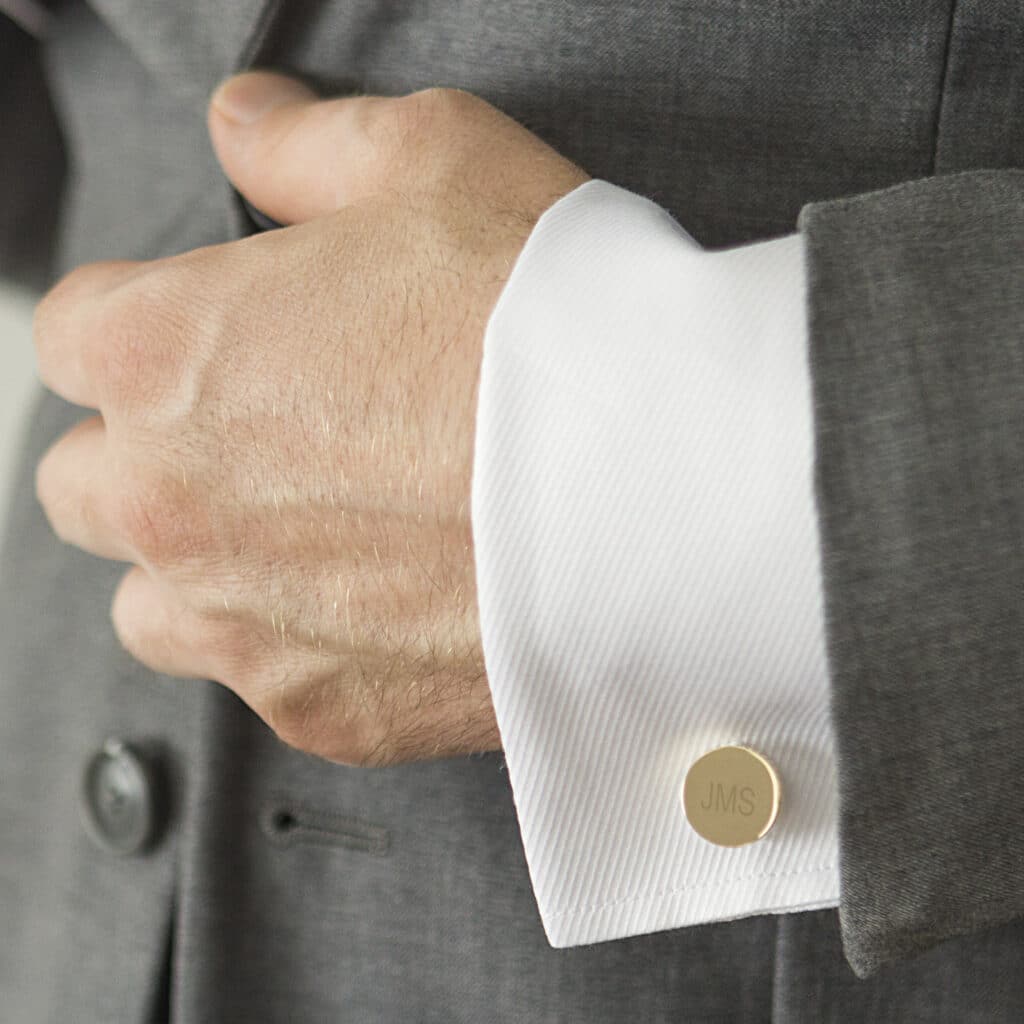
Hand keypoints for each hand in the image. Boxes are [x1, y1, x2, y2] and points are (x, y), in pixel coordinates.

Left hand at [34, 71, 589, 765]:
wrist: (666, 492)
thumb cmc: (555, 332)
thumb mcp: (438, 165)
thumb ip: (310, 147)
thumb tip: (251, 128)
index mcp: (169, 355)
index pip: (76, 334)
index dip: (146, 323)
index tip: (211, 336)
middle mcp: (175, 503)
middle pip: (93, 482)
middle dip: (160, 454)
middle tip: (273, 436)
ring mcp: (243, 622)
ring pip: (158, 602)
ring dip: (212, 567)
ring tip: (326, 534)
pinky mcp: (321, 708)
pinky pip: (267, 680)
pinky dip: (308, 645)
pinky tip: (395, 599)